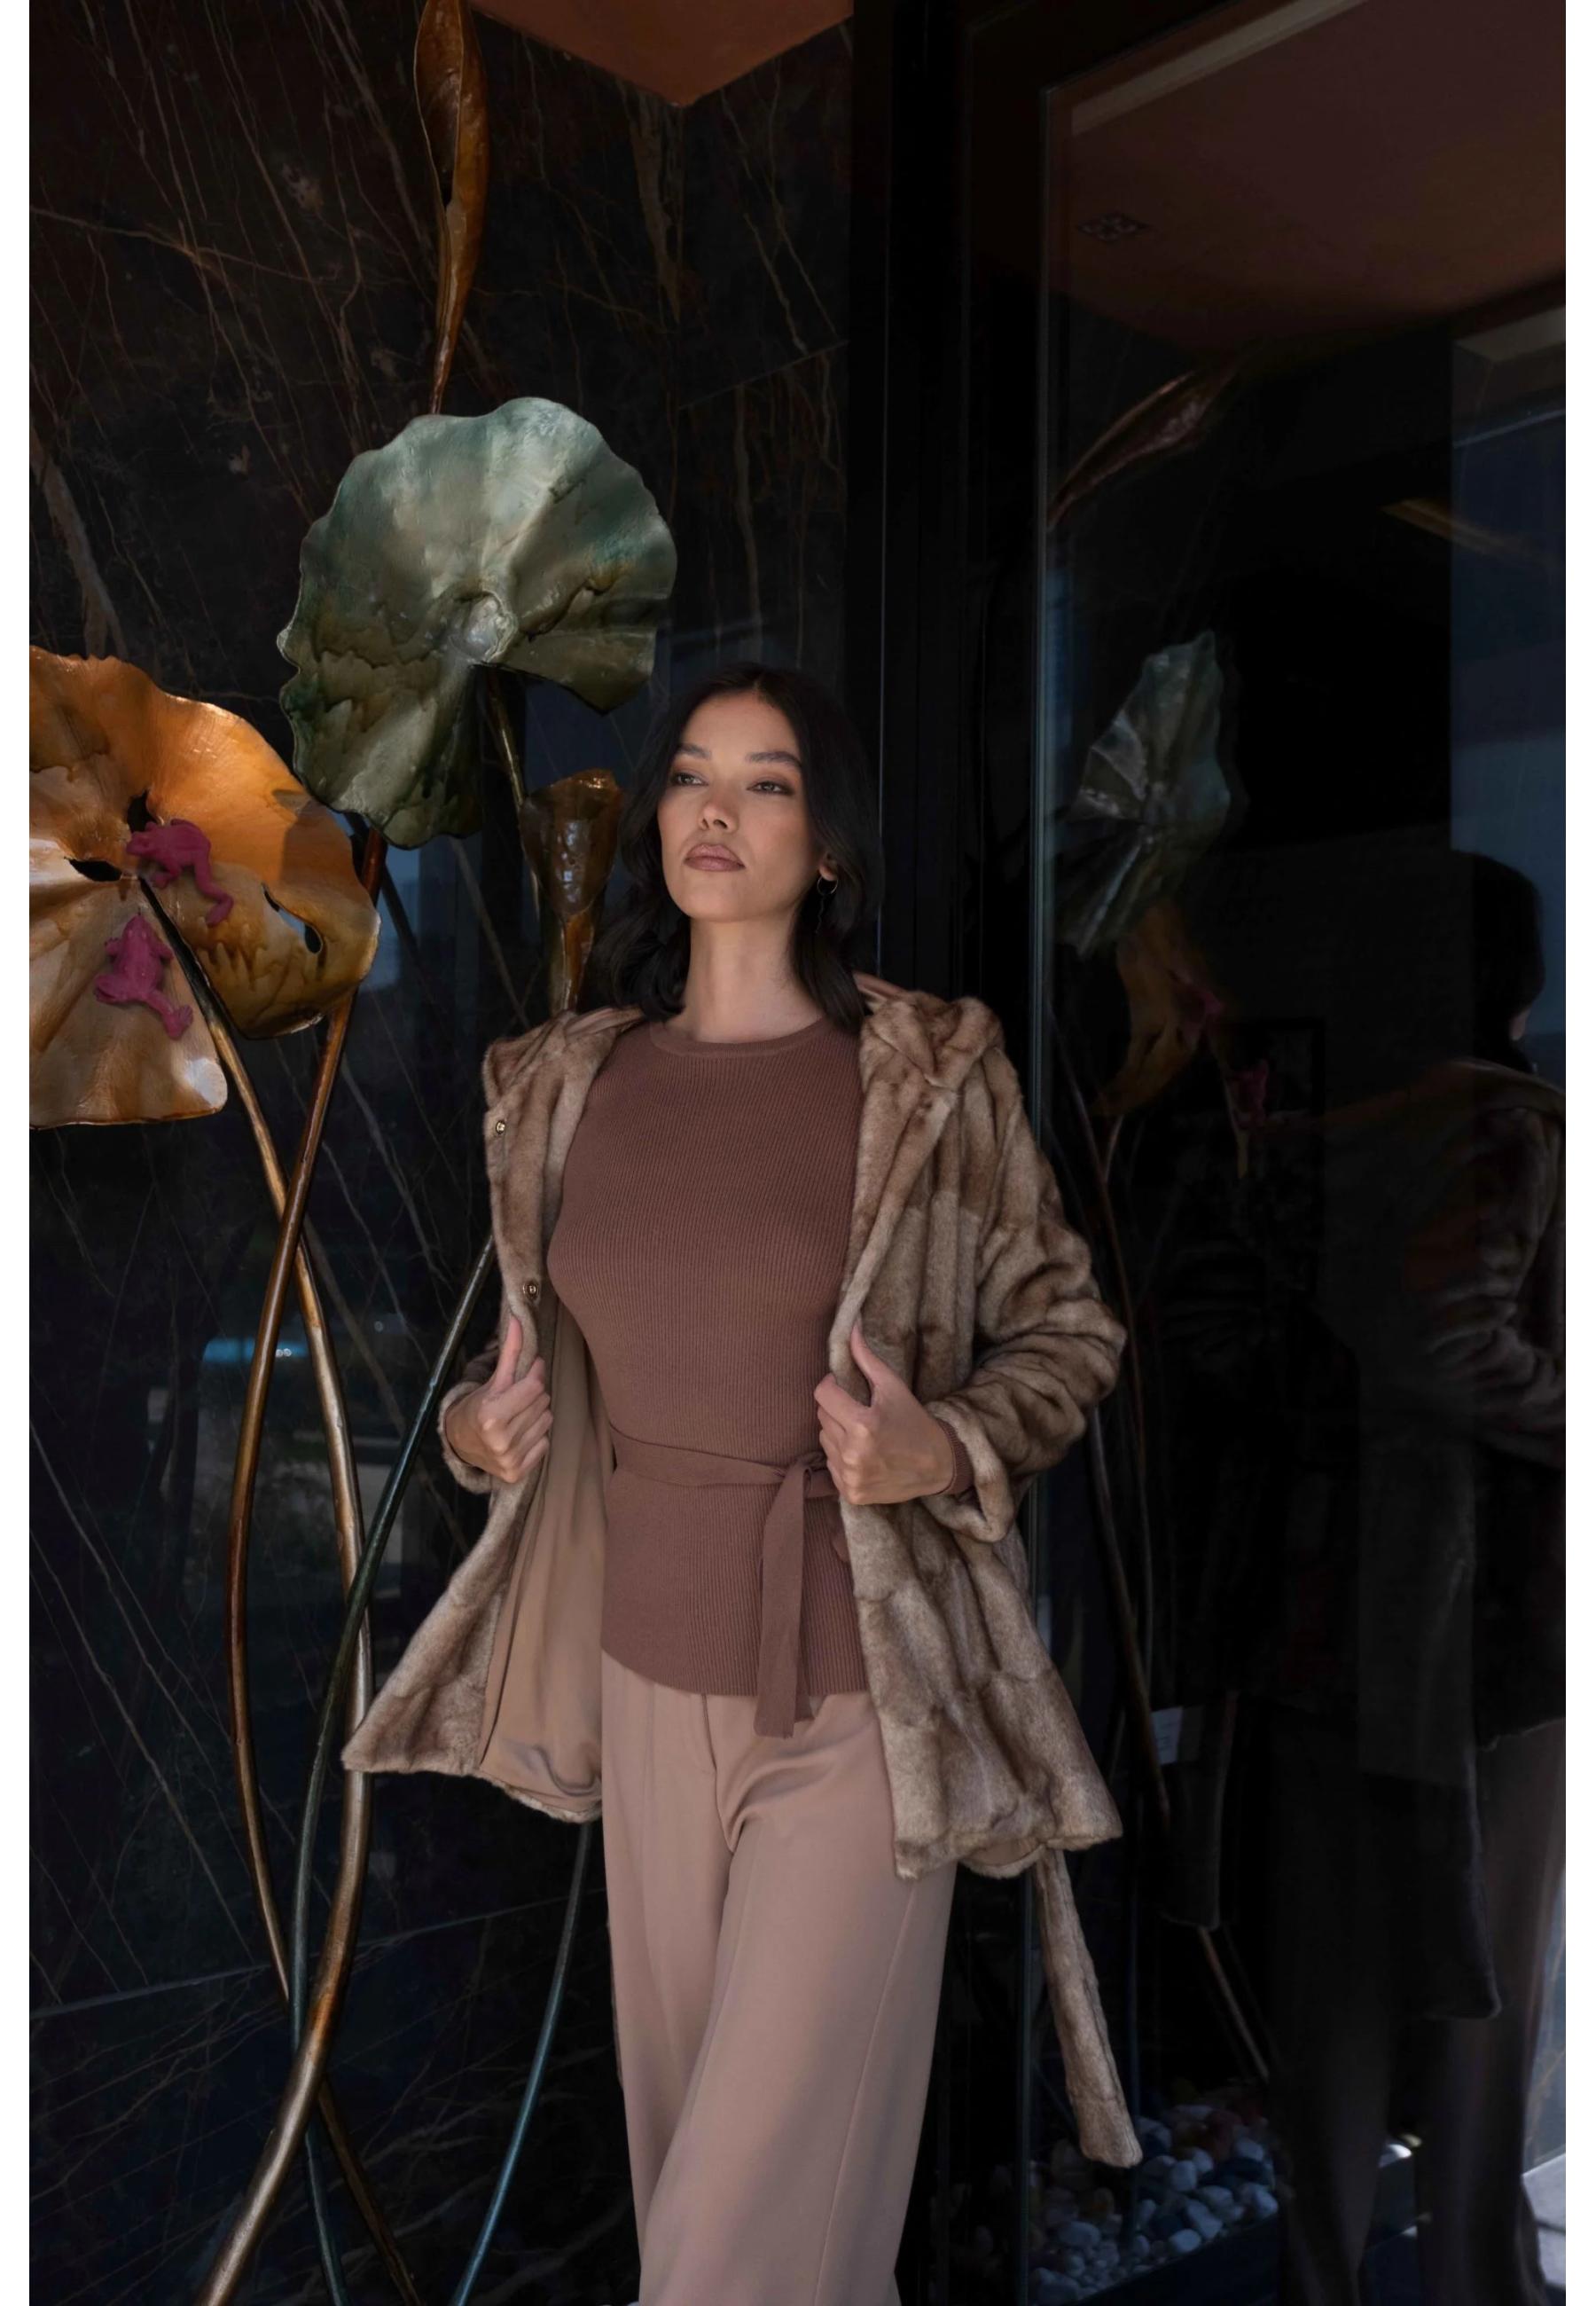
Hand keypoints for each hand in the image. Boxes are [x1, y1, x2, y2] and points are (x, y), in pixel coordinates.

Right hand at [443, 1314, 551, 1482]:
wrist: (460, 1444)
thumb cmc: (477, 1407)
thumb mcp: (491, 1381)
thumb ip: (509, 1352)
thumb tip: (517, 1319)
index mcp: (491, 1417)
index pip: (535, 1388)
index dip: (537, 1373)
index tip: (534, 1367)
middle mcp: (501, 1441)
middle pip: (543, 1404)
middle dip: (535, 1394)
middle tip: (521, 1394)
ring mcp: (510, 1460)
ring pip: (547, 1422)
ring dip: (537, 1413)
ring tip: (519, 1413)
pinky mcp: (517, 1473)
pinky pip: (545, 1443)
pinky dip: (536, 1435)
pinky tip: (520, 1433)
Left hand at [813, 1320, 957, 1504]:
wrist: (937, 1466)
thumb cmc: (914, 1422)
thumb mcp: (894, 1387)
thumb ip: (866, 1359)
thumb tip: (850, 1326)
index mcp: (863, 1424)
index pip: (822, 1395)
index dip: (831, 1386)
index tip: (844, 1387)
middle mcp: (853, 1453)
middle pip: (822, 1417)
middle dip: (836, 1408)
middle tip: (858, 1409)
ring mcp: (851, 1476)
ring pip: (824, 1440)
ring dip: (837, 1432)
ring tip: (862, 1433)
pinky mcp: (851, 1493)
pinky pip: (831, 1465)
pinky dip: (841, 1457)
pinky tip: (863, 1454)